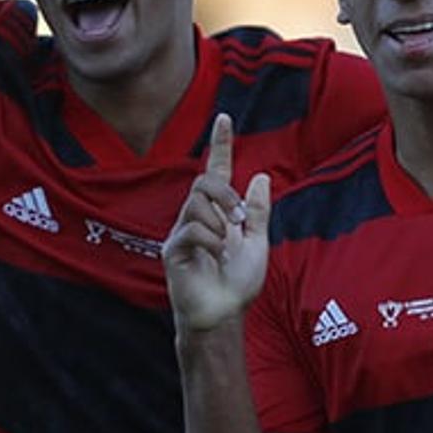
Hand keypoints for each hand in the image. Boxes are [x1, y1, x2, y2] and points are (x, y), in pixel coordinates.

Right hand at [163, 114, 272, 332]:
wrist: (224, 314)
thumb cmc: (238, 283)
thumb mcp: (258, 243)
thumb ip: (259, 212)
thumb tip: (260, 177)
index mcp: (218, 213)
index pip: (217, 171)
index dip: (220, 144)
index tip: (224, 117)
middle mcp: (196, 218)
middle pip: (203, 181)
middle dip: (226, 195)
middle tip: (239, 220)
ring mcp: (182, 232)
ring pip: (196, 202)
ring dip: (220, 221)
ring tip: (225, 246)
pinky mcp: (173, 250)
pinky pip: (192, 228)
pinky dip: (210, 240)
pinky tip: (215, 256)